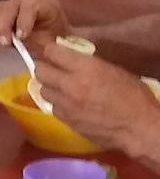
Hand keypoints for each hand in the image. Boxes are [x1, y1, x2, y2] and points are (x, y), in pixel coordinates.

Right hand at [0, 0, 70, 48]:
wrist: (52, 35)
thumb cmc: (54, 39)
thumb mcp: (54, 42)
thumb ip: (43, 44)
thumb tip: (34, 51)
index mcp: (45, 3)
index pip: (31, 5)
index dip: (24, 20)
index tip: (21, 37)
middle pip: (9, 6)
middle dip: (3, 25)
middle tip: (3, 43)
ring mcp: (12, 3)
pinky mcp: (1, 10)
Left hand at [34, 43, 159, 156]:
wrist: (138, 128)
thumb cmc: (134, 97)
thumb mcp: (114, 71)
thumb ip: (89, 64)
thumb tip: (71, 60)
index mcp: (86, 68)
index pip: (52, 52)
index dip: (50, 50)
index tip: (52, 51)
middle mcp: (70, 84)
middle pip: (40, 71)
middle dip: (45, 67)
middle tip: (53, 69)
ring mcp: (65, 103)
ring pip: (42, 89)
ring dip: (50, 86)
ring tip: (61, 87)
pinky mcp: (65, 120)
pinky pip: (52, 106)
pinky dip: (57, 103)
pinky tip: (68, 103)